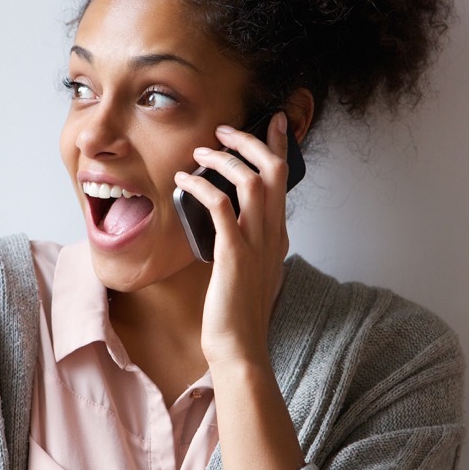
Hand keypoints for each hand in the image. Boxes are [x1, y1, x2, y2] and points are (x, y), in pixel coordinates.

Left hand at [174, 111, 290, 366]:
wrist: (240, 348)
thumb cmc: (238, 313)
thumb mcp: (251, 270)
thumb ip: (249, 244)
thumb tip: (232, 225)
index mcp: (278, 235)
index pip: (284, 180)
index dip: (281, 146)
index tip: (276, 122)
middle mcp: (273, 234)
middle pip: (273, 171)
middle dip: (251, 142)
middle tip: (225, 131)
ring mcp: (256, 243)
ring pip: (251, 181)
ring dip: (223, 160)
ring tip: (200, 152)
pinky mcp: (234, 253)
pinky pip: (221, 206)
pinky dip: (202, 186)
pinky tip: (184, 181)